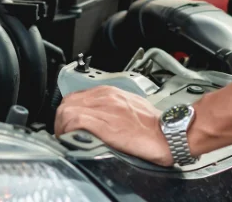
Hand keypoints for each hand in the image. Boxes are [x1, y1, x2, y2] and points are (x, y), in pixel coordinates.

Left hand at [55, 86, 173, 166]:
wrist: (170, 134)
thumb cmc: (154, 125)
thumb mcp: (130, 108)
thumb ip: (112, 108)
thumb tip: (99, 118)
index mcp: (110, 93)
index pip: (76, 97)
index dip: (68, 112)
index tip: (67, 124)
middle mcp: (105, 97)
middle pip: (68, 102)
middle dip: (61, 119)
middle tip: (63, 133)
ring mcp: (105, 109)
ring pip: (67, 110)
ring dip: (62, 126)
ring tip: (65, 138)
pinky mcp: (105, 124)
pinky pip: (75, 120)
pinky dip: (68, 129)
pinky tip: (70, 138)